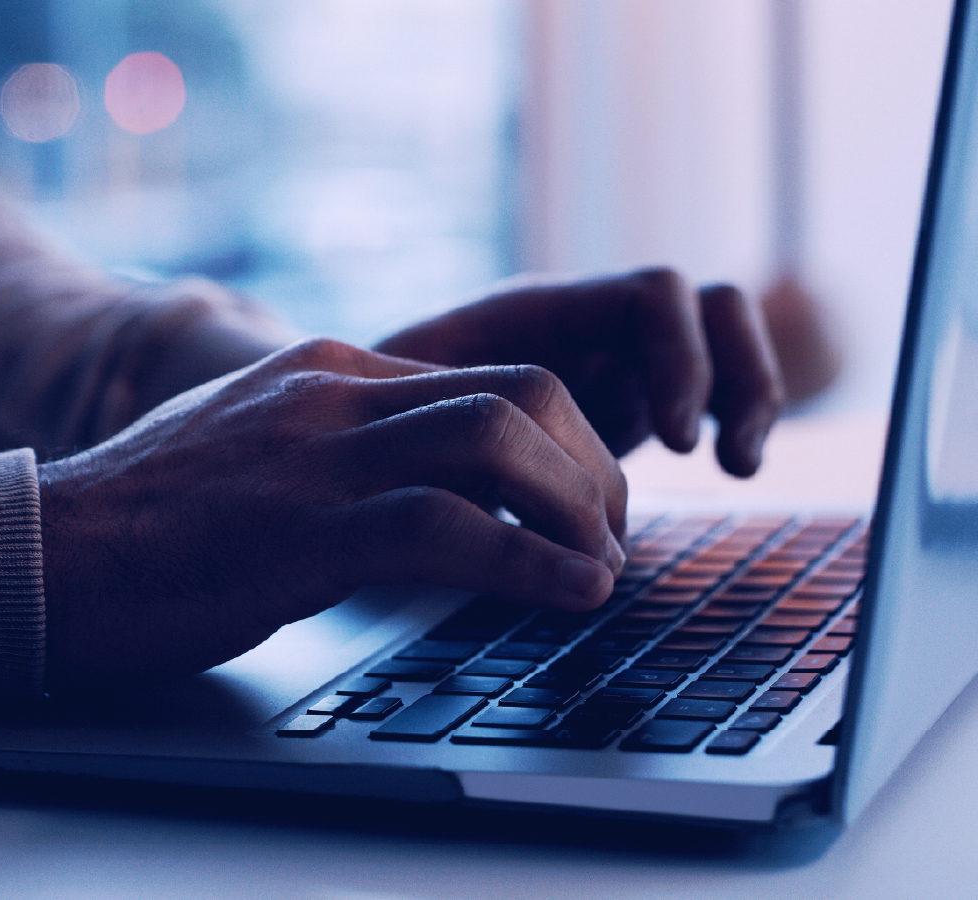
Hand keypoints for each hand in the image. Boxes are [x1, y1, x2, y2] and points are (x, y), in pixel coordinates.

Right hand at [38, 338, 626, 689]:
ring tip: (600, 570)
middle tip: (608, 537)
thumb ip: (334, 446)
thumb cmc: (143, 523)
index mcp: (326, 371)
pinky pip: (449, 528)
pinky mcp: (298, 532)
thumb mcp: (253, 451)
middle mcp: (331, 395)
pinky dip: (531, 563)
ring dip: (580, 509)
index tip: (585, 504)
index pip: (491, 374)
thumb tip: (421, 486)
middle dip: (592, 467)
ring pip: (500, 440)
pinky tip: (569, 595)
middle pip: (521, 390)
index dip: (566, 441)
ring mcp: (314, 457)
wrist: (39, 553)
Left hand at [374, 267, 784, 476]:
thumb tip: (495, 469)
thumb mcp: (405, 414)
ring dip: (748, 395)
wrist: (350, 428)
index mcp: (539, 311)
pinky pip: (707, 389)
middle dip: (734, 375)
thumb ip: (458, 425)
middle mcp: (587, 324)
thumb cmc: (365, 416)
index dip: (680, 360)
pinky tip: (727, 470)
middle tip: (715, 459)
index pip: (653, 296)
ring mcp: (611, 359)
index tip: (675, 441)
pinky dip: (729, 419)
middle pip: (708, 307)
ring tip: (738, 466)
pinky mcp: (623, 404)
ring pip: (720, 342)